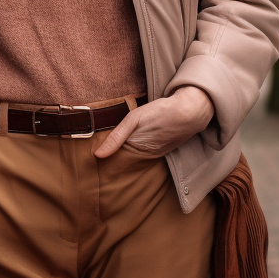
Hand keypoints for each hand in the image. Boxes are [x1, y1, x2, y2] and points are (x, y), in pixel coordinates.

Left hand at [94, 86, 214, 159]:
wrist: (190, 111)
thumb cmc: (160, 112)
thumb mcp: (135, 119)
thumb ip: (116, 136)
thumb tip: (97, 155)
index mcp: (137, 151)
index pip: (115, 163)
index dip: (103, 164)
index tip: (88, 166)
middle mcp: (146, 157)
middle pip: (123, 162)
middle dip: (111, 163)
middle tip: (93, 164)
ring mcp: (154, 154)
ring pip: (132, 158)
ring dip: (122, 157)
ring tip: (105, 159)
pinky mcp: (160, 149)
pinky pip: (143, 153)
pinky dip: (134, 152)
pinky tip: (126, 149)